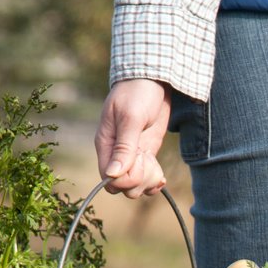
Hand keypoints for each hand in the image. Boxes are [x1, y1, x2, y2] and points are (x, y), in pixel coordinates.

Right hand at [94, 79, 170, 197]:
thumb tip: (112, 174)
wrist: (152, 80)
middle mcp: (115, 154)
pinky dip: (154, 182)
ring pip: (135, 187)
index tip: (139, 161)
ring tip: (155, 166)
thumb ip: (123, 146)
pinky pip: (146, 180)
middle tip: (148, 161)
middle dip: (139, 181)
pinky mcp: (145, 156)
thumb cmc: (137, 93)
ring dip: (148, 182)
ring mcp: (131, 156)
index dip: (126, 179)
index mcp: (105, 145)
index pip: (109, 179)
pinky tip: (161, 177)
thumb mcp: (131, 117)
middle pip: (122, 187)